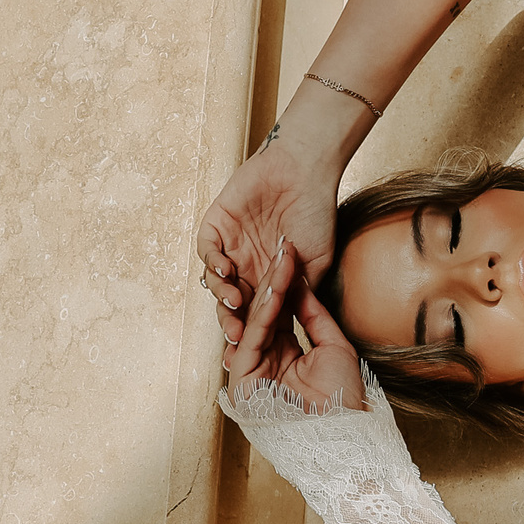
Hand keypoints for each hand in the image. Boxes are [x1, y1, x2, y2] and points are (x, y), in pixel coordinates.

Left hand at [197, 135, 340, 342]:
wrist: (306, 172)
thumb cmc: (317, 214)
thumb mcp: (316, 263)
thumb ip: (301, 293)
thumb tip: (292, 325)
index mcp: (269, 277)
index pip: (255, 310)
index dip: (253, 331)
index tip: (254, 351)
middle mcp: (247, 265)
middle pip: (231, 302)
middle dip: (232, 321)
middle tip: (237, 337)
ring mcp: (230, 245)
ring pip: (215, 280)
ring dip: (222, 295)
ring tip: (235, 301)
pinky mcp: (216, 225)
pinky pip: (206, 250)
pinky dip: (212, 263)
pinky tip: (226, 270)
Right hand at [226, 240, 366, 411]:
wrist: (342, 434)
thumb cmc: (344, 399)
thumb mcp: (334, 347)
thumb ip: (314, 315)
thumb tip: (302, 285)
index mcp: (285, 355)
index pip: (282, 313)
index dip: (288, 284)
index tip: (294, 254)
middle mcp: (266, 361)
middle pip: (266, 312)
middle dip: (276, 279)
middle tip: (284, 246)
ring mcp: (253, 369)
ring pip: (257, 319)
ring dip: (270, 287)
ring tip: (281, 258)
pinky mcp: (243, 378)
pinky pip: (253, 335)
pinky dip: (264, 310)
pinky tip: (275, 286)